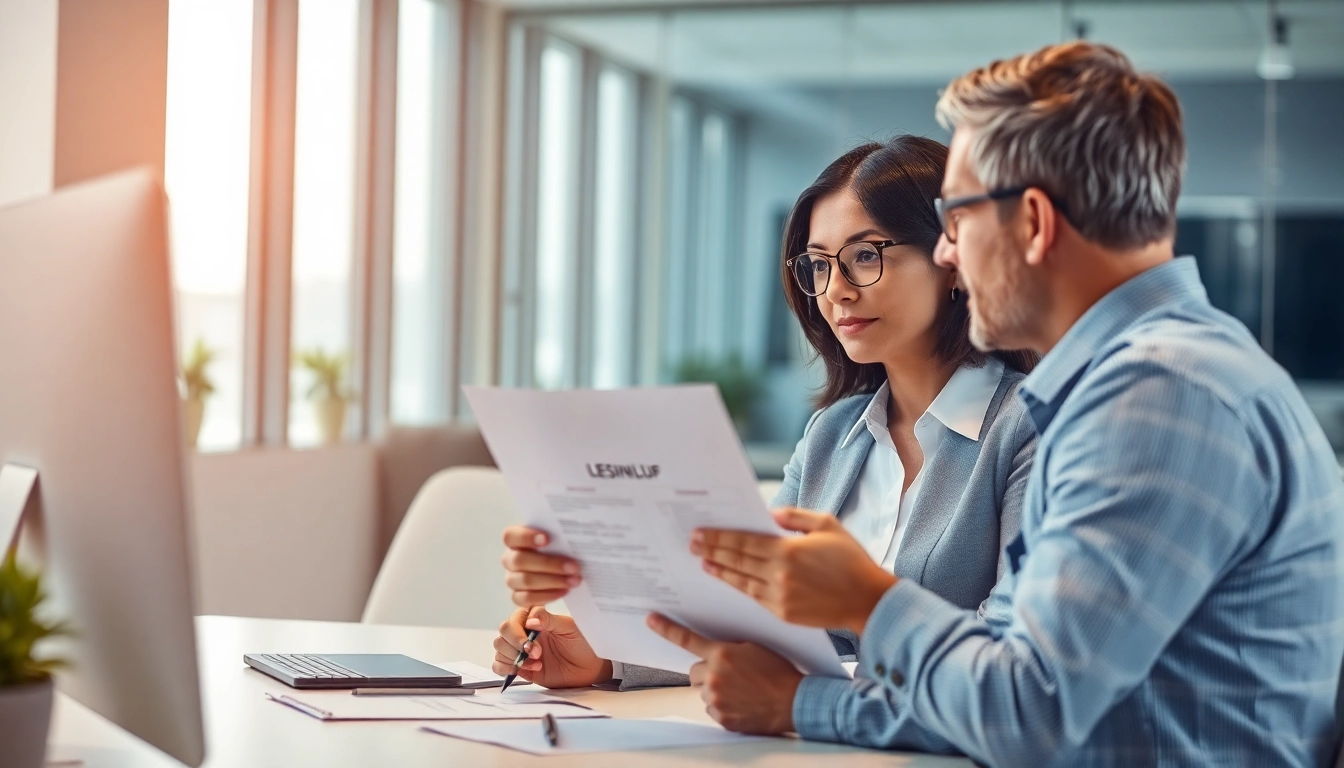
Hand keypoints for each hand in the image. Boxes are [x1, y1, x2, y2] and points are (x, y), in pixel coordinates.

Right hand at [491, 606, 612, 688]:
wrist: (591, 667)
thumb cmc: (583, 643)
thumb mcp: (569, 628)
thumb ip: (549, 620)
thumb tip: (530, 620)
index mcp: (535, 619)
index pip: (514, 619)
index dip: (519, 632)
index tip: (535, 644)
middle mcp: (525, 632)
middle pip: (503, 633)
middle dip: (515, 645)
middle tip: (537, 654)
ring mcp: (521, 650)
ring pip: (499, 648)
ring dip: (513, 657)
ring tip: (536, 664)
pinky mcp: (521, 667)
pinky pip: (499, 665)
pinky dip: (506, 668)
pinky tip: (525, 670)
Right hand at [501, 526, 581, 606]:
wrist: (561, 569)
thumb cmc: (558, 547)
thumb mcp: (558, 537)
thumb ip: (560, 533)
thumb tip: (573, 533)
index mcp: (515, 539)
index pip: (510, 536)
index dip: (525, 537)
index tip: (547, 539)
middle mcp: (510, 559)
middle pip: (519, 560)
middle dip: (549, 564)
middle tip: (574, 566)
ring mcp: (512, 579)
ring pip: (525, 581)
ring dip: (553, 581)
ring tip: (574, 580)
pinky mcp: (518, 596)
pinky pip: (527, 599)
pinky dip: (548, 595)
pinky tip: (565, 590)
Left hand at [646, 613, 800, 734]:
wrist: (794, 701)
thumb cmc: (778, 672)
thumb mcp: (754, 648)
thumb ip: (729, 647)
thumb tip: (714, 649)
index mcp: (722, 654)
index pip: (687, 639)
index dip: (666, 628)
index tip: (650, 620)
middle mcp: (714, 676)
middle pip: (695, 671)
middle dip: (708, 671)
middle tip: (730, 674)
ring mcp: (716, 699)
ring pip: (703, 691)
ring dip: (715, 689)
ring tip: (741, 690)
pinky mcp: (721, 718)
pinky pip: (712, 709)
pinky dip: (723, 706)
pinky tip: (741, 703)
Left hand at [692, 507, 897, 634]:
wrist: (867, 600)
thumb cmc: (850, 559)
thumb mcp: (827, 525)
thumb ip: (794, 517)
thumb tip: (767, 516)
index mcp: (788, 550)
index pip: (744, 541)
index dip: (719, 537)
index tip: (700, 533)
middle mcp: (780, 575)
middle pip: (736, 560)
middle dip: (712, 551)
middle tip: (692, 544)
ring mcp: (780, 597)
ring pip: (741, 581)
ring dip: (719, 571)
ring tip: (703, 562)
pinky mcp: (783, 614)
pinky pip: (753, 597)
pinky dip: (737, 587)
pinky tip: (728, 580)